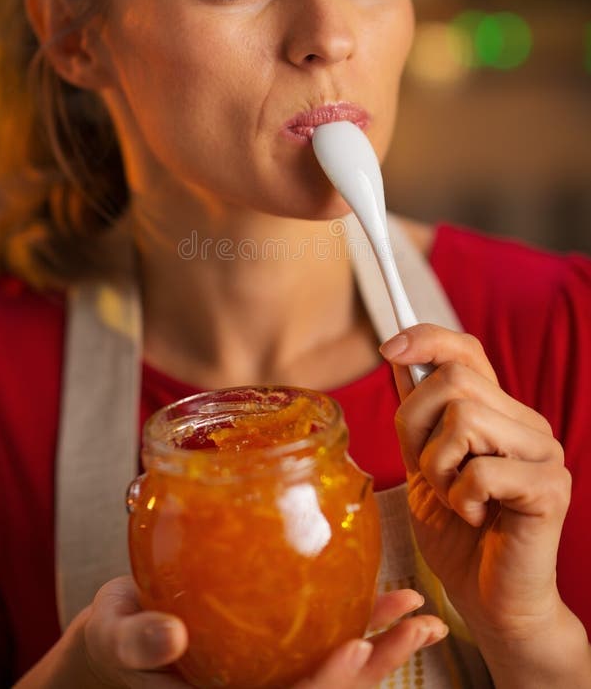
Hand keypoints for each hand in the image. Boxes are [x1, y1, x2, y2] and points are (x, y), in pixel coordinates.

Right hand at [83, 581, 444, 688]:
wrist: (124, 628)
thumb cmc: (117, 638)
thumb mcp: (117, 640)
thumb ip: (139, 643)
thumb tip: (170, 637)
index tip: (353, 650)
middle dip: (377, 665)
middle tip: (420, 627)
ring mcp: (273, 670)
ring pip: (337, 667)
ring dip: (384, 644)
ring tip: (421, 614)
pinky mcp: (277, 642)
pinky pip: (326, 633)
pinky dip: (361, 618)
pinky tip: (390, 598)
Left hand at [380, 324, 570, 640]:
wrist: (488, 601)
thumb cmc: (456, 534)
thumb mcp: (423, 465)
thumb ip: (419, 417)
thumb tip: (398, 356)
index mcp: (497, 412)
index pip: (466, 350)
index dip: (427, 339)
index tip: (390, 350)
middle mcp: (526, 423)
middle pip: (453, 382)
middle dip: (418, 427)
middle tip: (431, 474)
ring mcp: (544, 452)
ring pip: (464, 419)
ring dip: (439, 467)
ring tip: (456, 500)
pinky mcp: (550, 486)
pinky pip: (481, 470)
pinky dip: (462, 499)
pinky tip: (477, 518)